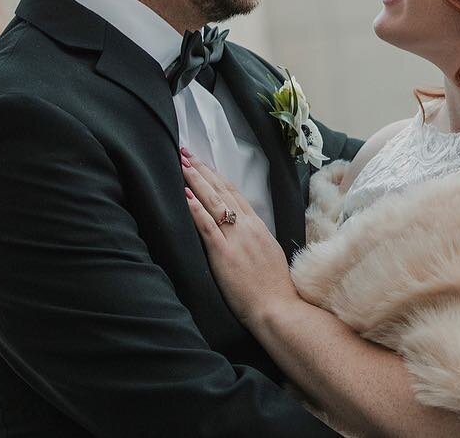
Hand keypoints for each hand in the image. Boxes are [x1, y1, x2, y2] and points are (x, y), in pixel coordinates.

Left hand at [180, 148, 299, 325]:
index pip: (234, 193)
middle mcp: (247, 226)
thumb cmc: (274, 287)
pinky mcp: (223, 253)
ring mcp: (235, 238)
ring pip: (213, 201)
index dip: (217, 176)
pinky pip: (206, 225)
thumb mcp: (270, 253)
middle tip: (186, 152)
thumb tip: (246, 231)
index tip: (204, 163)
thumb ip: (256, 238)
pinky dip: (195, 208)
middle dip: (202, 170)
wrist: (277, 307)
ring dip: (195, 180)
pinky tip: (184, 194)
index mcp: (258, 226)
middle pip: (221, 191)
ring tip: (182, 164)